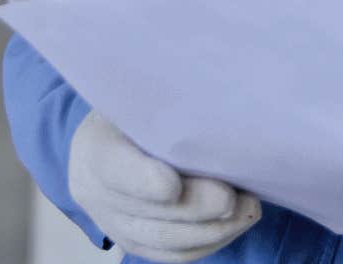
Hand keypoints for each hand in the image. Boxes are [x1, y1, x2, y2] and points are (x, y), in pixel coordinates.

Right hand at [69, 113, 260, 261]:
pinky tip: (235, 223)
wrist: (104, 141)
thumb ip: (168, 105)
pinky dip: (209, 243)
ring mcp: (115, 224)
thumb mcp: (142, 95)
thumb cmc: (136, 109)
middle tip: (233, 198)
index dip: (143, 181)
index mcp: (95, 148)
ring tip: (247, 210)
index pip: (114, 169)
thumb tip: (219, 105)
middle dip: (196, 209)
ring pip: (164, 241)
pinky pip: (174, 255)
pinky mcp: (135, 242)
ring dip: (212, 231)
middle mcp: (96, 193)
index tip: (173, 185)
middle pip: (147, 213)